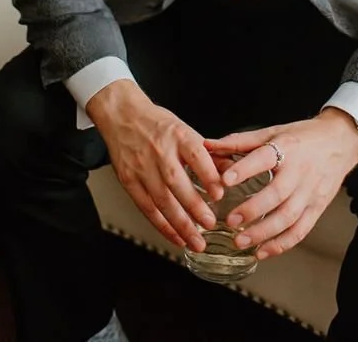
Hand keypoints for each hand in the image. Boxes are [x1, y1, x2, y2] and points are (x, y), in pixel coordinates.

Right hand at [87, 80, 222, 251]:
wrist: (123, 117)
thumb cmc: (159, 125)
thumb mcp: (188, 132)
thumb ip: (211, 154)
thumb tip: (233, 171)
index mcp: (180, 137)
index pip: (197, 157)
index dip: (208, 176)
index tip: (220, 193)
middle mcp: (161, 153)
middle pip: (177, 183)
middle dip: (194, 207)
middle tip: (210, 224)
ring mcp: (142, 168)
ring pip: (161, 200)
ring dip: (179, 224)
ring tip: (195, 241)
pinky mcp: (129, 181)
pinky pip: (146, 207)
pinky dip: (162, 225)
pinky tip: (175, 237)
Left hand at [202, 109, 357, 260]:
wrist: (342, 141)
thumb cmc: (304, 137)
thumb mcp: (273, 132)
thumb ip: (240, 141)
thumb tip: (207, 146)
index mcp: (287, 148)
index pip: (265, 157)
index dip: (246, 169)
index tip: (225, 179)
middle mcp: (300, 171)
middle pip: (278, 194)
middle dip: (253, 209)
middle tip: (231, 221)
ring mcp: (311, 191)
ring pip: (289, 217)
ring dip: (264, 232)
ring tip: (240, 241)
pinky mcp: (318, 207)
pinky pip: (300, 230)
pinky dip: (281, 244)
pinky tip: (262, 251)